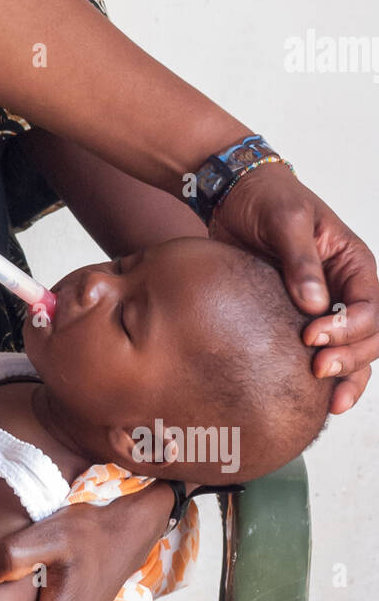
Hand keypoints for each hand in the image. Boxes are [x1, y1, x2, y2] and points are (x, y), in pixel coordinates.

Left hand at [210, 161, 378, 412]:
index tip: (311, 338)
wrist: (234, 197)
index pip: (370, 306)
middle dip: (350, 357)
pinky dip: (326, 376)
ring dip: (347, 376)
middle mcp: (347, 289)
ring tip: (328, 404)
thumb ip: (300, 260)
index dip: (348, 328)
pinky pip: (324, 351)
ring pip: (354, 351)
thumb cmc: (267, 199)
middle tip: (317, 372)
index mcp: (354, 263)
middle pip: (370, 335)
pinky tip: (316, 400)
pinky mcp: (298, 318)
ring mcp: (327, 306)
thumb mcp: (286, 219)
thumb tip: (314, 304)